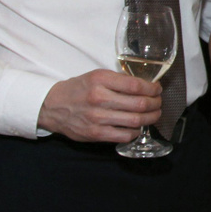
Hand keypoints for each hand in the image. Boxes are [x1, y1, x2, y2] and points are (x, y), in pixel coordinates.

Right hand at [37, 68, 162, 142]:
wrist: (52, 107)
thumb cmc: (77, 90)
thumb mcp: (95, 76)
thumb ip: (118, 80)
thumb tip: (144, 85)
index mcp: (101, 79)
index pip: (136, 85)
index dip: (152, 88)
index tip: (157, 89)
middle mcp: (100, 98)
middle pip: (139, 104)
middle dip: (155, 104)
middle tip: (158, 103)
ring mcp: (97, 118)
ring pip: (135, 120)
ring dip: (150, 118)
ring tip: (154, 115)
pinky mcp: (96, 133)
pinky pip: (124, 135)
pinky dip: (135, 132)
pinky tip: (137, 127)